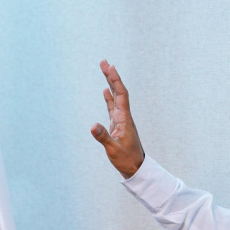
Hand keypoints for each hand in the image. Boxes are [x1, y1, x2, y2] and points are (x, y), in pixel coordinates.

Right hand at [91, 60, 145, 178]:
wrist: (136, 168)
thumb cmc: (126, 159)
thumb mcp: (113, 149)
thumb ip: (103, 137)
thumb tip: (92, 126)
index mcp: (124, 119)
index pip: (120, 95)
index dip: (115, 80)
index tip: (110, 67)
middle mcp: (124, 116)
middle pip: (118, 91)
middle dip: (111, 76)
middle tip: (104, 61)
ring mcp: (121, 120)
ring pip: (115, 97)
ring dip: (109, 83)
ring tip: (104, 70)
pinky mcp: (117, 125)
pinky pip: (112, 107)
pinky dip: (108, 97)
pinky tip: (105, 91)